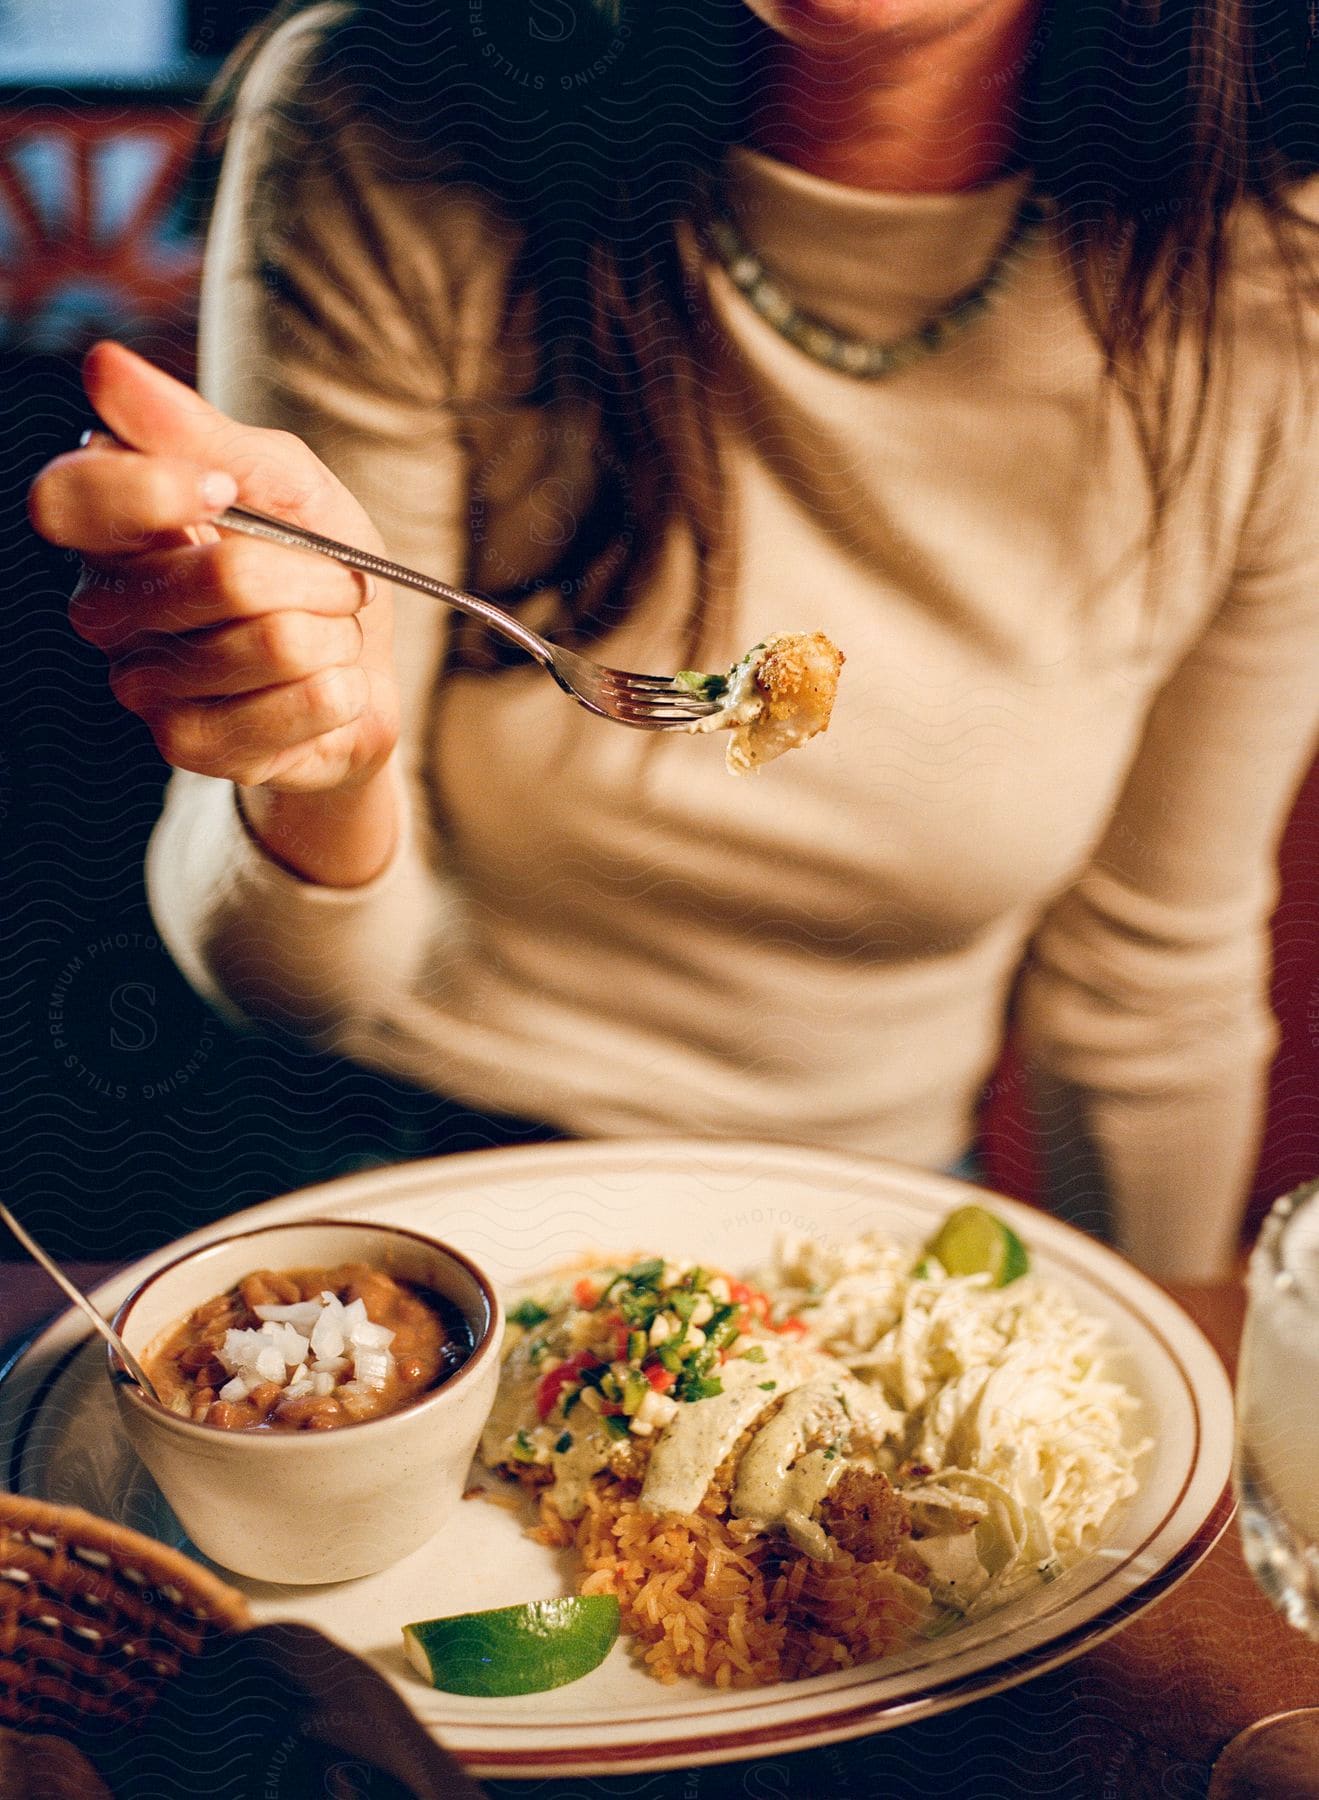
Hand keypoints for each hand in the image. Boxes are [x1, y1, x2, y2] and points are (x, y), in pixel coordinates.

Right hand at [29, 342, 398, 795]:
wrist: (365, 665)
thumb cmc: (313, 560)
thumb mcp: (279, 476)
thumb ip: (197, 430)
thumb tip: (104, 367)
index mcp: (110, 525)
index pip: (70, 501)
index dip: (158, 492)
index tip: (228, 490)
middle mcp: (107, 605)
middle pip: (222, 576)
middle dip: (316, 573)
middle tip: (332, 580)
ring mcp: (141, 683)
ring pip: (272, 644)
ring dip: (335, 634)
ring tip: (326, 635)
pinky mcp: (189, 745)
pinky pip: (290, 708)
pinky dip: (340, 691)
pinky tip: (328, 686)